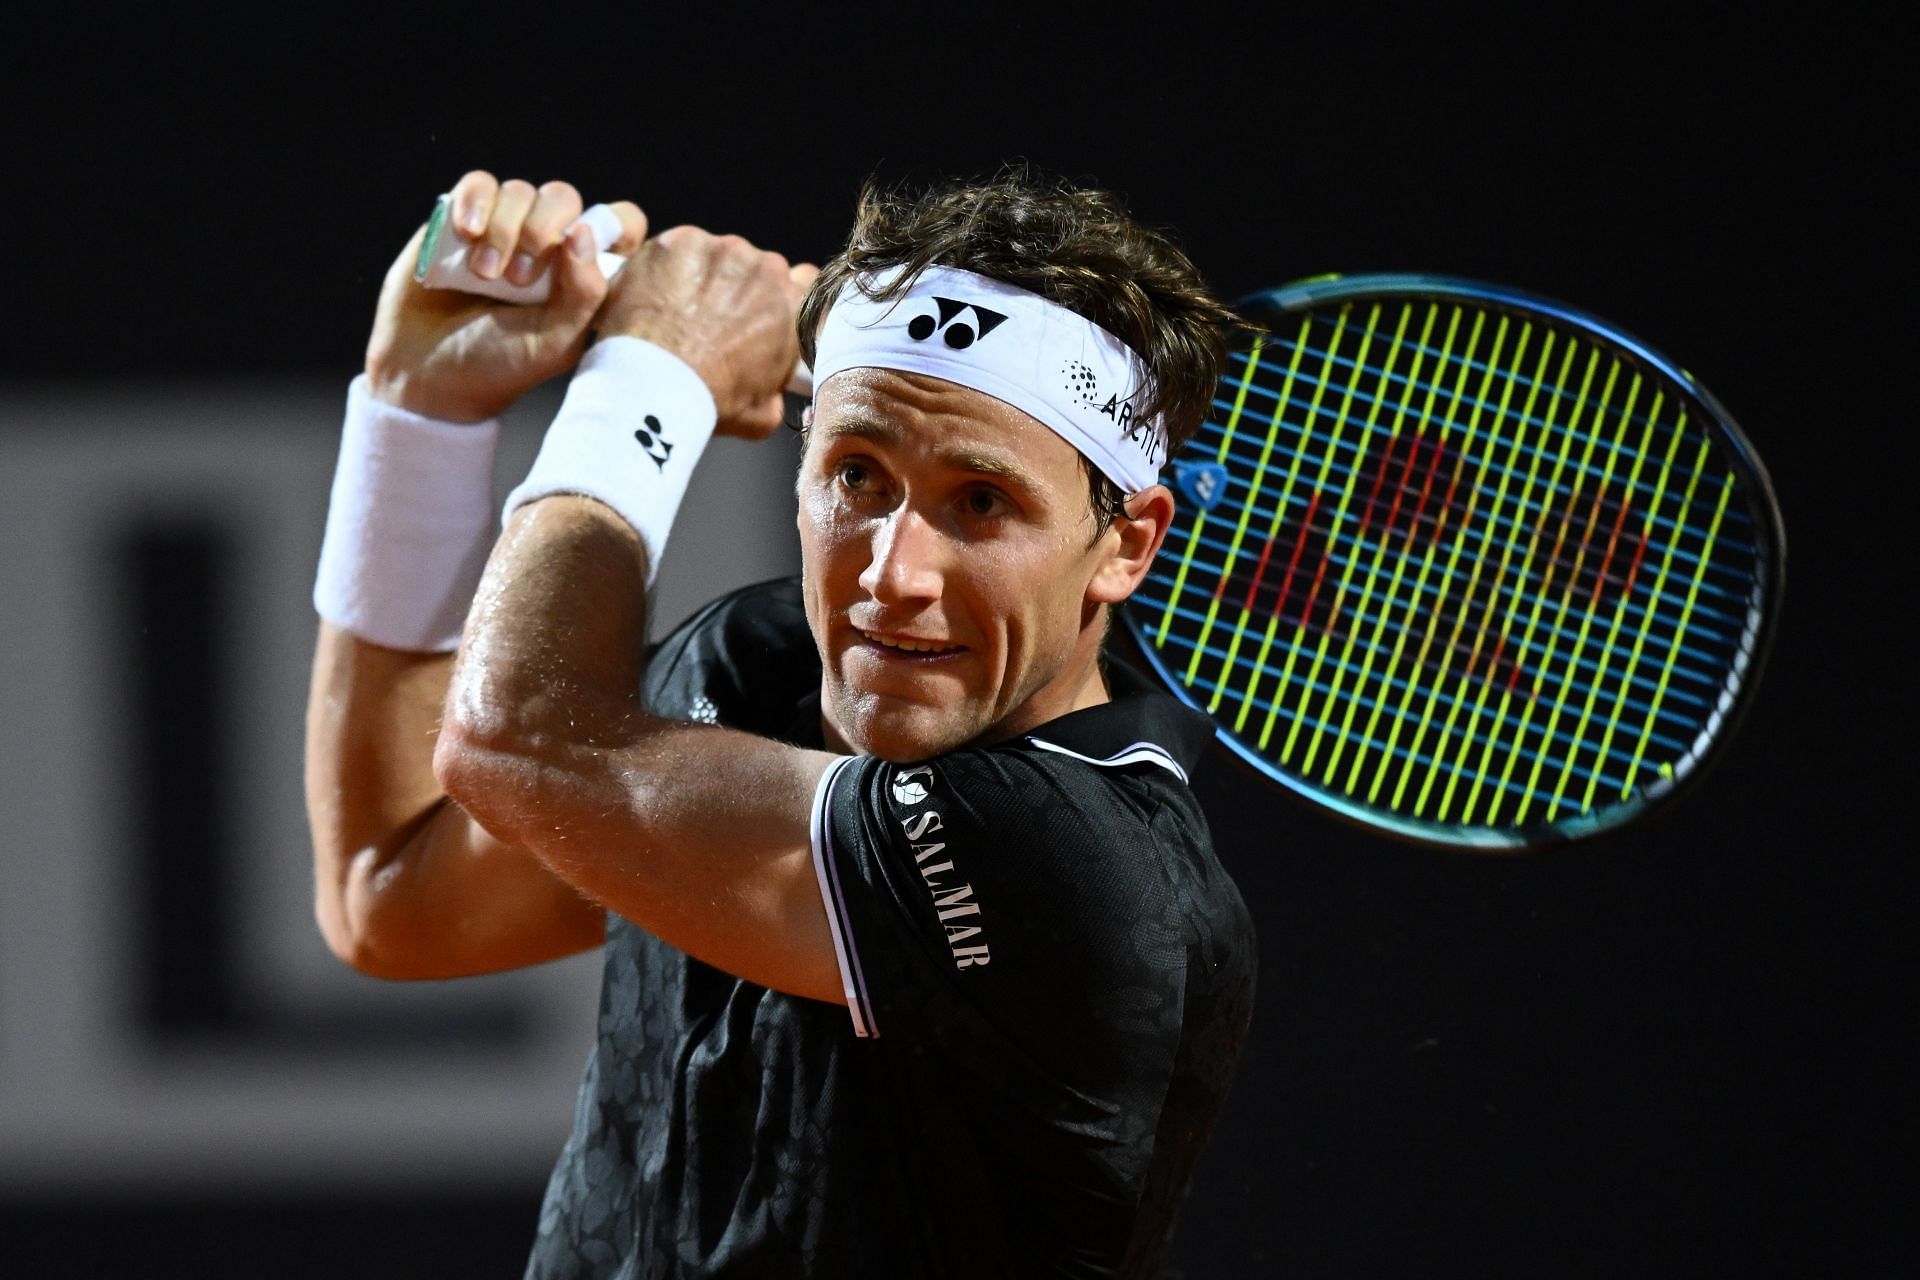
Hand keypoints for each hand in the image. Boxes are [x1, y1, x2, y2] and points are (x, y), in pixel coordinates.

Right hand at [364, 171, 645, 422]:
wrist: (428, 369)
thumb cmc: (500, 363)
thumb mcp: (553, 342)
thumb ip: (584, 295)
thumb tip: (584, 233)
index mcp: (584, 273)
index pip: (620, 223)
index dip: (614, 227)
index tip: (582, 259)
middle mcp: (550, 244)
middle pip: (564, 199)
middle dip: (542, 231)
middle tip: (519, 278)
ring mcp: (507, 227)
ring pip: (520, 192)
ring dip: (503, 229)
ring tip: (485, 275)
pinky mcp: (465, 217)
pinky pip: (479, 184)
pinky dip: (475, 203)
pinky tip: (467, 233)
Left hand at [592, 225, 817, 438]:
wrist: (657, 386)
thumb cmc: (710, 402)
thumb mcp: (763, 414)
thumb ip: (775, 387)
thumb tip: (768, 388)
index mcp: (792, 305)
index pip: (800, 283)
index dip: (775, 296)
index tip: (757, 308)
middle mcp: (764, 268)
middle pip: (751, 269)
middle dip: (732, 289)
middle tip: (706, 322)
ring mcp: (720, 249)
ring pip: (712, 256)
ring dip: (699, 277)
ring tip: (675, 313)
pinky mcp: (678, 241)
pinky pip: (675, 249)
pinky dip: (666, 269)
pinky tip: (655, 299)